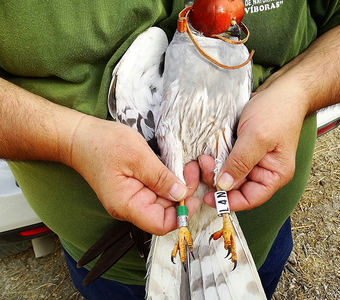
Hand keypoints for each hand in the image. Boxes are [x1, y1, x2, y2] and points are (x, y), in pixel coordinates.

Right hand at [69, 115, 199, 234]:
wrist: (80, 136)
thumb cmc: (103, 144)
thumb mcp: (137, 156)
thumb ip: (161, 177)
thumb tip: (181, 194)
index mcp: (127, 205)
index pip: (160, 224)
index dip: (182, 214)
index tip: (194, 196)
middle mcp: (130, 206)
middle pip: (165, 211)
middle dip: (183, 193)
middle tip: (193, 169)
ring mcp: (131, 197)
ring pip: (163, 199)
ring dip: (177, 185)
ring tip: (187, 165)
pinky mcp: (134, 187)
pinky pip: (156, 189)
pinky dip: (168, 179)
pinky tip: (175, 166)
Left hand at [201, 78, 308, 209]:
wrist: (282, 89)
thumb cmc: (277, 110)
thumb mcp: (257, 137)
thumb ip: (240, 162)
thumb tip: (224, 186)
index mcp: (274, 174)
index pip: (251, 198)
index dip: (230, 201)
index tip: (209, 197)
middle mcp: (264, 171)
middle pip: (237, 187)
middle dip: (218, 180)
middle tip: (204, 165)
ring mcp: (254, 160)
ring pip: (230, 174)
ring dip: (215, 169)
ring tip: (204, 158)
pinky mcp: (244, 149)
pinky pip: (228, 160)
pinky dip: (217, 159)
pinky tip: (209, 153)